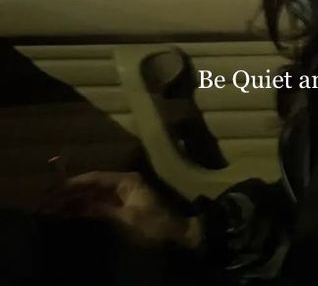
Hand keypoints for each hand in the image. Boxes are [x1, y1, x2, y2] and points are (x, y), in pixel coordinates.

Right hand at [38, 171, 201, 249]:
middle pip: (92, 186)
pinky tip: (68, 214)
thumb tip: (79, 205)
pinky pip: (97, 206)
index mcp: (127, 180)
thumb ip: (102, 209)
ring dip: (74, 202)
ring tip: (52, 209)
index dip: (73, 183)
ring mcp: (122, 196)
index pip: (95, 178)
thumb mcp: (126, 218)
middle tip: (47, 201)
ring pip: (92, 196)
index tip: (54, 189)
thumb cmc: (152, 225)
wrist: (174, 236)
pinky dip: (83, 209)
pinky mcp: (121, 208)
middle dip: (70, 193)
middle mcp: (123, 184)